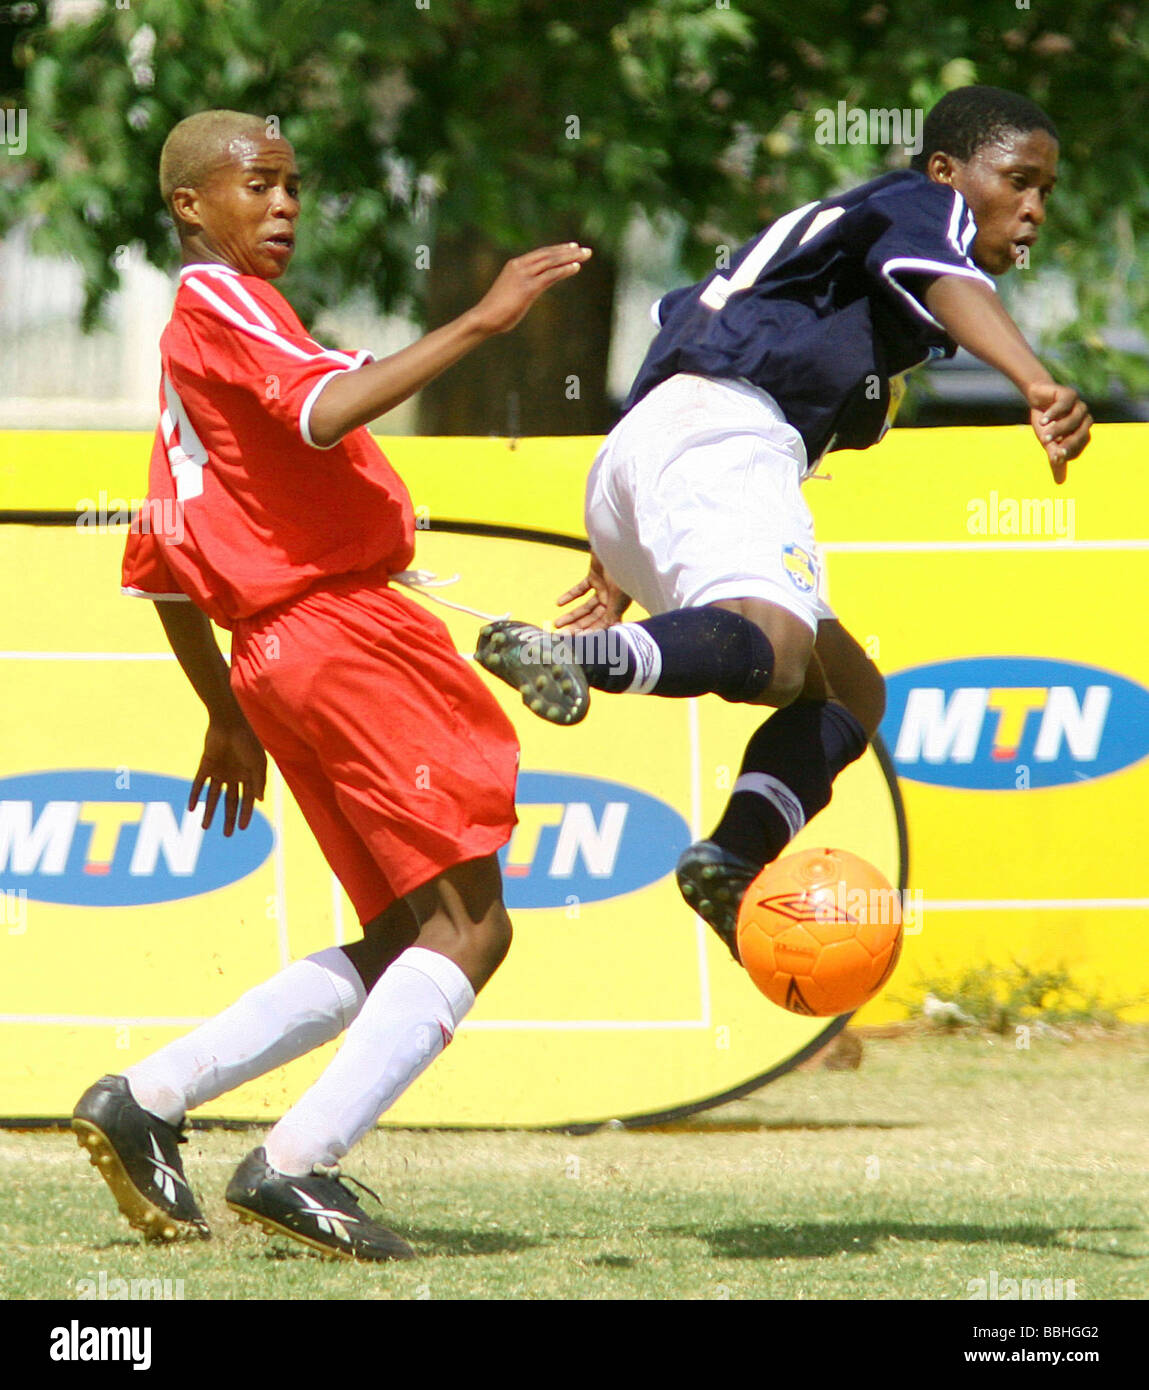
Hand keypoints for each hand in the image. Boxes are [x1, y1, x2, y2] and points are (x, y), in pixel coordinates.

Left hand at [190, 716, 266, 836]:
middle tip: (227, 834)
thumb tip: (260, 801)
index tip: (242, 828)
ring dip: (209, 811)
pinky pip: (199, 783)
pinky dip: (194, 795)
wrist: (229, 722)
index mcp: (248, 775)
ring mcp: (219, 770)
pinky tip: (191, 808)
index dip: (246, 814)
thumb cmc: (248, 741)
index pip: (247, 799)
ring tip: (204, 827)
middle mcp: (234, 775)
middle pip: (230, 802)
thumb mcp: (258, 763)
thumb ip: (259, 782)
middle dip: (229, 818)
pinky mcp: (206, 765)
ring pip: (213, 796)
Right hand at [471, 243, 592, 335]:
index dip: (558, 250)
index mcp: (515, 265)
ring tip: (586, 255)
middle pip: (549, 254)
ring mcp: (524, 276)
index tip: (572, 248)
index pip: (541, 253)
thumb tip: (530, 292)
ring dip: (570, 258)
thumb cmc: (496, 311)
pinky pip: (550, 275)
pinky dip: (564, 270)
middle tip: (586, 250)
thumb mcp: (510, 294)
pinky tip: (576, 267)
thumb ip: (522, 288)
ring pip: (551, 262)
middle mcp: (520, 266)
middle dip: (569, 252)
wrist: (484, 318)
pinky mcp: (528, 288)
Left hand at [555, 552, 630, 632]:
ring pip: (584, 607)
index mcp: (619, 607)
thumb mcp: (619, 596)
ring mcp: (603, 588)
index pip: (603, 625)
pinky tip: (558, 604)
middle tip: (561, 635)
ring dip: (571, 615)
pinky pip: (580, 589)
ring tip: (557, 624)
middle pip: (592, 618)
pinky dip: (570, 596)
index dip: (590, 633)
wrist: (619, 545)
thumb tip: (608, 630)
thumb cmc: (623, 571)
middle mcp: (612, 600)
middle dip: (577, 627)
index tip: (576, 640)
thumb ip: (612, 614)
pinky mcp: (594, 576)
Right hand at [1026, 381, 1091, 484]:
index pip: (1080, 444)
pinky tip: (1043, 419)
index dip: (1069, 450)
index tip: (1056, 458)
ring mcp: (1078, 405)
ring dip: (1058, 428)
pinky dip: (1054, 413)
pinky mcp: (1069, 394)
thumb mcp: (1048, 441)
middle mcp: (1084, 418)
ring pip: (1073, 418)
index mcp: (1083, 431)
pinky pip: (1065, 404)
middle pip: (1080, 432)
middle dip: (1066, 441)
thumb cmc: (1045, 422)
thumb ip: (1054, 455)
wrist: (1038, 397)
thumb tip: (1059, 481)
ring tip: (1043, 435)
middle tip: (1051, 447)